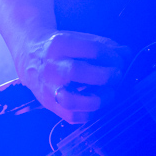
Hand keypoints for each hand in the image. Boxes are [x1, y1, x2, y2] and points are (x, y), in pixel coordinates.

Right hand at [14, 30, 129, 123]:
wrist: (29, 56)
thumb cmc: (61, 48)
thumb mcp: (79, 39)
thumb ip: (104, 46)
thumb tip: (126, 54)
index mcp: (59, 44)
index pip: (91, 49)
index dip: (111, 56)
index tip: (119, 60)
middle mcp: (50, 66)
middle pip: (76, 72)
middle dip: (105, 76)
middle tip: (117, 76)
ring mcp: (47, 87)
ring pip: (70, 99)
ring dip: (97, 100)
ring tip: (109, 94)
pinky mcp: (48, 103)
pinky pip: (70, 116)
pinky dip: (88, 114)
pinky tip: (96, 105)